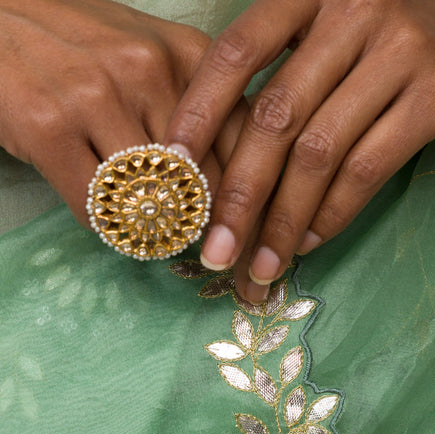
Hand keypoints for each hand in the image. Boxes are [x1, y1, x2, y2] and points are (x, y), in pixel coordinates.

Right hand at [0, 0, 247, 226]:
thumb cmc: (85, 48)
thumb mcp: (159, 61)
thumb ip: (206, 114)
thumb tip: (252, 191)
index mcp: (191, 56)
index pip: (249, 148)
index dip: (261, 209)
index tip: (268, 248)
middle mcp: (149, 70)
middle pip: (208, 186)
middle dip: (219, 236)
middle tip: (226, 267)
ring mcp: (96, 97)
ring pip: (153, 203)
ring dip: (160, 234)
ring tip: (162, 237)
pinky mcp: (49, 128)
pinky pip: (99, 209)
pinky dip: (109, 228)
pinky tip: (111, 219)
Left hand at [164, 0, 434, 302]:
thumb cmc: (417, 32)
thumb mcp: (348, 23)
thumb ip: (295, 65)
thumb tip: (228, 153)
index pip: (238, 49)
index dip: (198, 113)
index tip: (169, 171)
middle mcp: (352, 7)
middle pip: (274, 115)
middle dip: (236, 193)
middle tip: (212, 249)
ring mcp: (399, 48)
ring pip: (318, 151)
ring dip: (283, 220)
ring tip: (260, 266)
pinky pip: (368, 167)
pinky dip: (334, 213)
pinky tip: (313, 242)